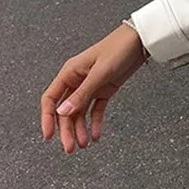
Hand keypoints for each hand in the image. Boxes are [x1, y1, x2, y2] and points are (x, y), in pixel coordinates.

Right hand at [40, 24, 146, 153]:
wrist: (141, 41)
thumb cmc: (118, 49)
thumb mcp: (100, 73)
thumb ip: (82, 94)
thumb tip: (62, 112)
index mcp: (70, 72)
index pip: (50, 99)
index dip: (47, 118)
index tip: (49, 135)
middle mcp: (78, 80)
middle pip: (65, 110)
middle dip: (67, 130)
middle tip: (71, 148)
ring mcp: (91, 86)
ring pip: (80, 112)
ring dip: (80, 129)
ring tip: (84, 144)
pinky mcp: (105, 89)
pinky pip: (96, 109)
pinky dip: (95, 122)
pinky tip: (96, 134)